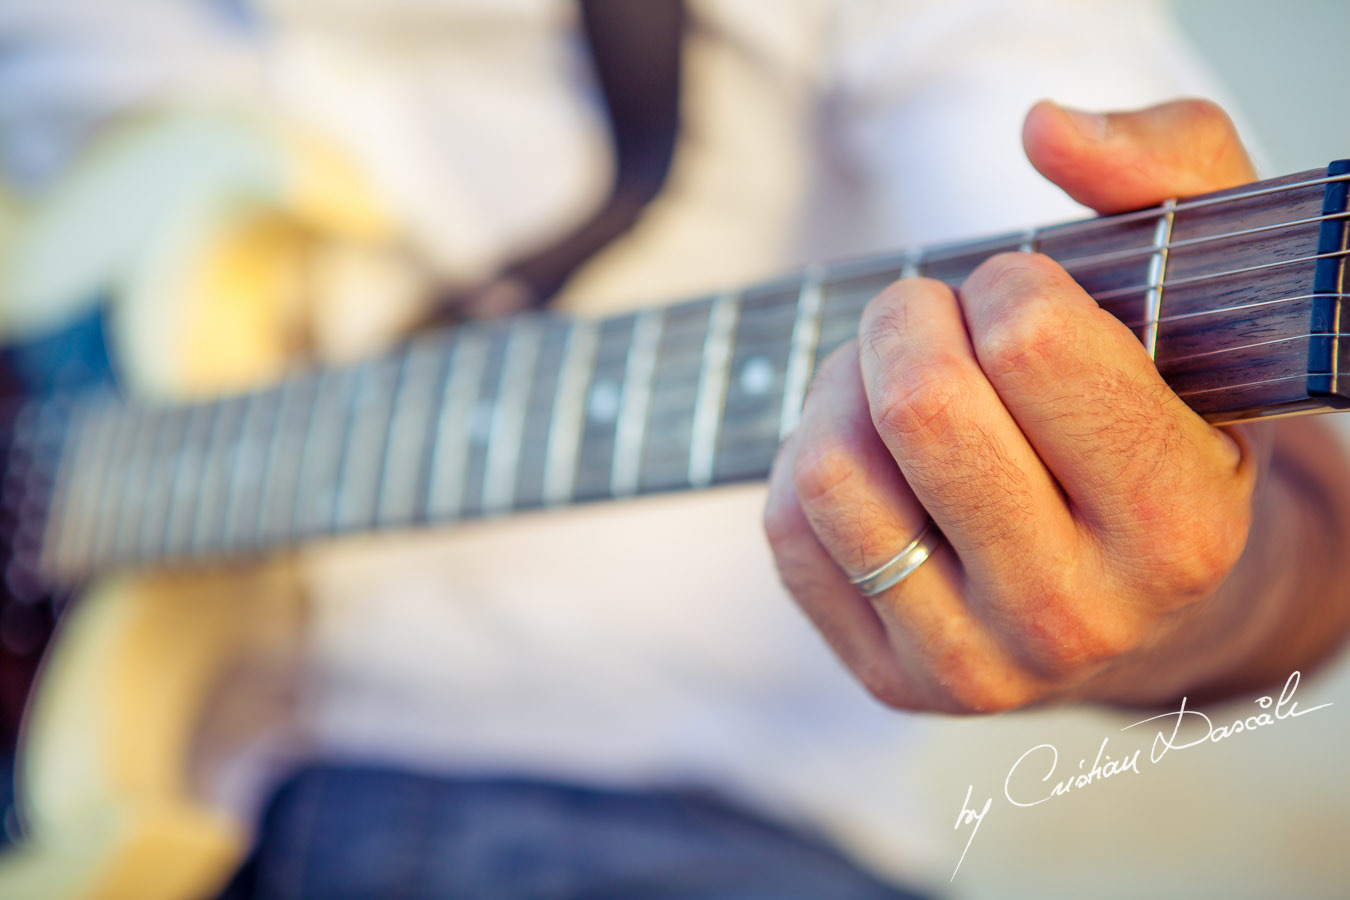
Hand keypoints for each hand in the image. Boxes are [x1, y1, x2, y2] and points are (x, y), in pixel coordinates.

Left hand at [763, 99, 1349, 712]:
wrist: (1146, 596)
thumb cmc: (1161, 424)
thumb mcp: (1206, 295)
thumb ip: (1168, 173)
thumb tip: (1046, 128)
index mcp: (1178, 522)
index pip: (1031, 347)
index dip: (1009, 284)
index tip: (1022, 296)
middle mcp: (1079, 614)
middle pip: (921, 405)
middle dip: (909, 318)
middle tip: (933, 317)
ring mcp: (978, 664)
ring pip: (832, 471)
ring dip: (847, 389)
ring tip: (896, 384)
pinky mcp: (893, 679)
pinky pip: (789, 528)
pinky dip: (811, 458)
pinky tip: (872, 457)